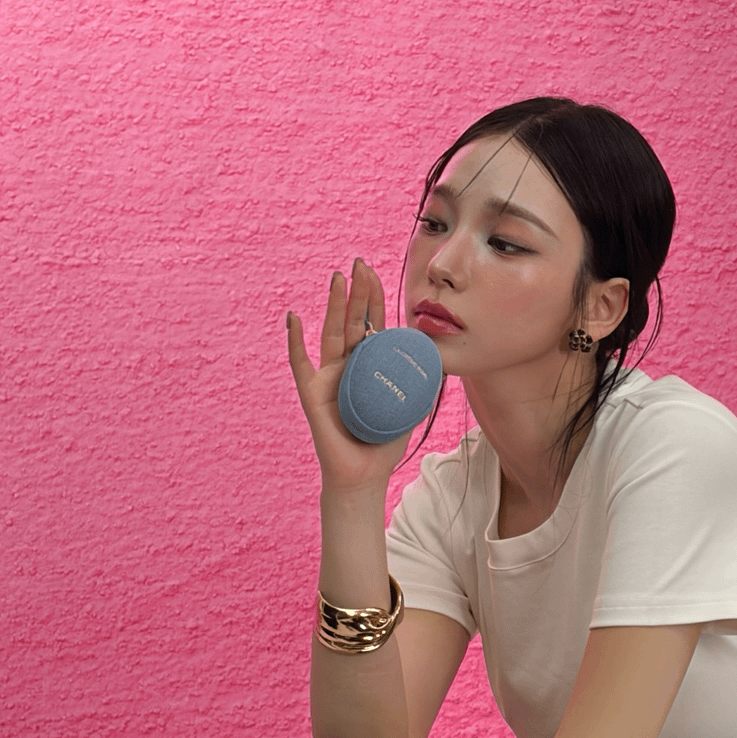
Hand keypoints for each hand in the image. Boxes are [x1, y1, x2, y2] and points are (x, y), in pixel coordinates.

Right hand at [286, 258, 412, 490]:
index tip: (374, 271)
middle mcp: (347, 364)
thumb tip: (441, 355)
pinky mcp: (312, 392)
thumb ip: (421, 380)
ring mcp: (327, 376)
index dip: (373, 298)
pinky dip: (296, 341)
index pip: (372, 323)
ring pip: (331, 333)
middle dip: (357, 292)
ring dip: (334, 306)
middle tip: (358, 263)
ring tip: (338, 279)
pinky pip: (301, 363)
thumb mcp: (411, 405)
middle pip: (352, 321)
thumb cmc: (385, 441)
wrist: (364, 474)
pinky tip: (294, 318)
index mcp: (369, 364)